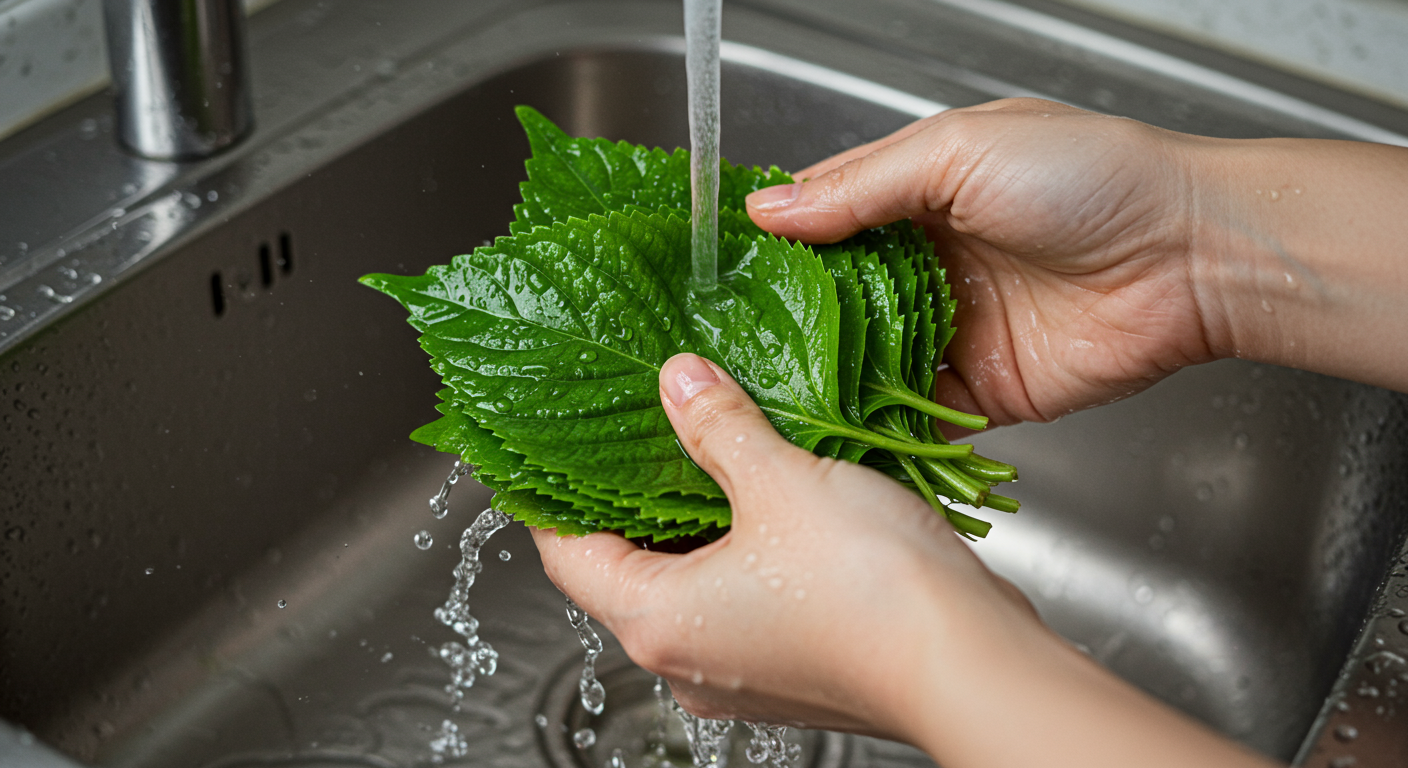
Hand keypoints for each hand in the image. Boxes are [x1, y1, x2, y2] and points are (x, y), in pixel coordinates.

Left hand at [532, 353, 1281, 767]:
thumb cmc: (870, 589)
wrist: (974, 664)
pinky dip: (744, 547)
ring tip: (708, 443)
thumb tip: (677, 381)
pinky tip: (772, 493)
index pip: (566, 555)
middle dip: (632, 495)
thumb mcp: (780, 483)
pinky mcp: (794, 666)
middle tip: (637, 424)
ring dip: (696, 517)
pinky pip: (743, 597)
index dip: (552, 495)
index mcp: (658, 622)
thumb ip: (717, 426)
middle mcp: (689, 660)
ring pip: (691, 582)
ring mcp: (742, 671)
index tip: (552, 443)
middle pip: (627, 567)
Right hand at [746, 97, 1407, 418]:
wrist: (1188, 257)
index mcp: (915, 196)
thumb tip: (770, 210)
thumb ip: (861, 186)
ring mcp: (947, 332)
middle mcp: (923, 266)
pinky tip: (819, 433)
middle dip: (781, 322)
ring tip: (750, 395)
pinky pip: (908, 413)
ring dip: (816, 377)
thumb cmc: (1089, 178)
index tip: (710, 272)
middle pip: (831, 300)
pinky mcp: (976, 392)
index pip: (820, 220)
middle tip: (715, 346)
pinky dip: (869, 424)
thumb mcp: (958, 152)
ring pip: (860, 361)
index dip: (769, 245)